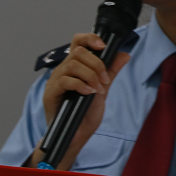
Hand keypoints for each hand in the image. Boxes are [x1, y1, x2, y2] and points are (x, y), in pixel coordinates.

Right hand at [28, 33, 129, 170]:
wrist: (76, 137)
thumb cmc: (85, 114)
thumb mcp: (103, 90)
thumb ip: (111, 71)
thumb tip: (124, 54)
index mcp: (75, 66)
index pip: (78, 42)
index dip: (90, 38)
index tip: (103, 46)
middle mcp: (63, 70)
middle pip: (77, 51)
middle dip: (96, 63)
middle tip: (105, 80)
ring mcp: (55, 81)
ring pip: (72, 65)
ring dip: (91, 75)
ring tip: (98, 89)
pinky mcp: (50, 93)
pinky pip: (65, 81)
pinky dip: (81, 85)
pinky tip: (89, 93)